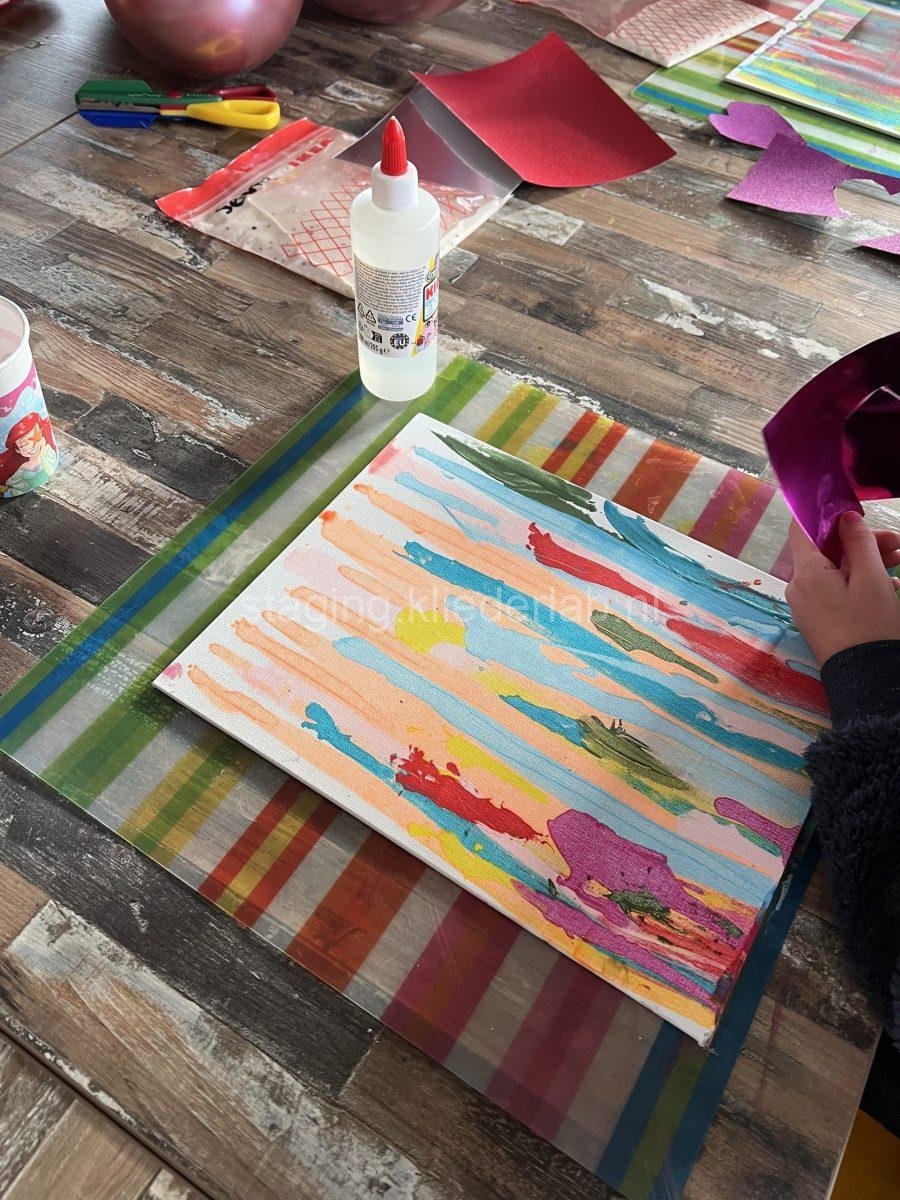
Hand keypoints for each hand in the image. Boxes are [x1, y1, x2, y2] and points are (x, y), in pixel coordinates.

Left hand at [785, 513, 899, 666]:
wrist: (865, 678)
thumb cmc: (869, 625)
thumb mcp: (871, 578)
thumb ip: (858, 542)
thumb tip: (845, 517)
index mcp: (807, 572)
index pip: (800, 529)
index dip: (824, 515)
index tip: (852, 512)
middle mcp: (799, 586)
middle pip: (825, 551)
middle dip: (860, 542)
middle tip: (895, 543)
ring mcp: (807, 604)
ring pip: (834, 571)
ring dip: (864, 562)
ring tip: (898, 561)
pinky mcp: (818, 619)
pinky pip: (834, 591)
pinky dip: (857, 582)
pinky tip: (888, 586)